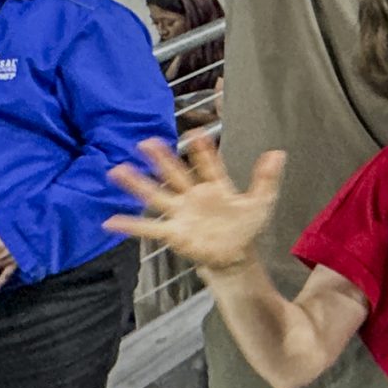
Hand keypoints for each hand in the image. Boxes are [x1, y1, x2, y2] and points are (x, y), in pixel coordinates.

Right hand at [105, 134, 284, 271]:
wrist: (236, 255)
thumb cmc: (246, 226)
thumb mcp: (261, 202)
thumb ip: (266, 179)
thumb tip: (278, 153)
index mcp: (215, 186)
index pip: (208, 164)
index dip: (204, 150)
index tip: (197, 132)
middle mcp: (193, 196)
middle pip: (175, 174)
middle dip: (162, 159)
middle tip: (146, 141)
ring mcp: (181, 214)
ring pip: (156, 196)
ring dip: (137, 184)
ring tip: (117, 171)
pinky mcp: (173, 233)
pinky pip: (149, 229)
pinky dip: (130, 226)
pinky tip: (110, 221)